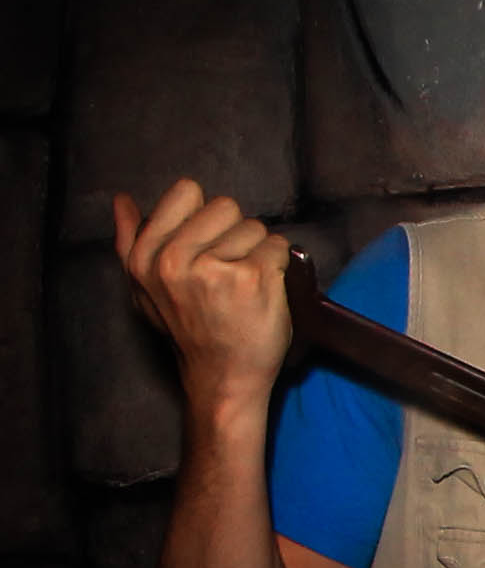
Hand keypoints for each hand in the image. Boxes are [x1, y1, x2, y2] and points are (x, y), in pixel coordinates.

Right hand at [112, 180, 294, 406]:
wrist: (222, 375)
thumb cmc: (189, 329)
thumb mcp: (144, 288)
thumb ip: (131, 241)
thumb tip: (122, 200)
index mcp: (146, 257)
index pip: (186, 192)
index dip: (205, 216)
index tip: (206, 245)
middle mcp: (174, 260)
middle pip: (226, 206)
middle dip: (234, 233)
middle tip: (228, 270)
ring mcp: (214, 268)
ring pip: (255, 227)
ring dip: (258, 251)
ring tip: (244, 284)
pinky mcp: (252, 278)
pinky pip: (279, 247)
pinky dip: (279, 265)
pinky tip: (263, 290)